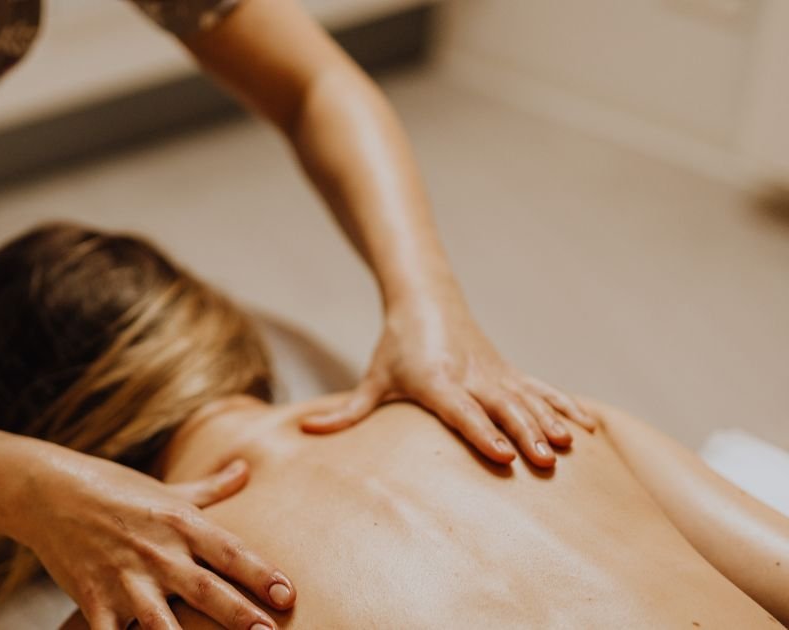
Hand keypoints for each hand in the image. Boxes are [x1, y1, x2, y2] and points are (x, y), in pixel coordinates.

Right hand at [19, 450, 293, 629]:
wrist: (48, 492)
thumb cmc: (113, 488)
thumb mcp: (165, 487)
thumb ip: (210, 487)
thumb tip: (245, 468)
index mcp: (179, 522)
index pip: (228, 550)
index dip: (259, 572)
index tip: (286, 593)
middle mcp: (156, 551)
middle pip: (205, 588)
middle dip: (238, 614)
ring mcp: (124, 578)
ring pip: (161, 622)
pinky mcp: (93, 600)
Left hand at [301, 300, 594, 466]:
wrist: (425, 301)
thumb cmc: (395, 347)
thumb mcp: (372, 379)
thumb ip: (346, 411)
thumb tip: (306, 429)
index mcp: (436, 380)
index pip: (461, 410)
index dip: (482, 432)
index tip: (503, 454)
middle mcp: (471, 376)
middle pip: (501, 407)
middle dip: (525, 433)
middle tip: (543, 461)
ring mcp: (495, 373)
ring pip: (527, 399)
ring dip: (549, 422)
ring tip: (568, 449)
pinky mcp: (509, 371)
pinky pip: (543, 389)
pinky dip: (566, 407)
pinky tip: (589, 429)